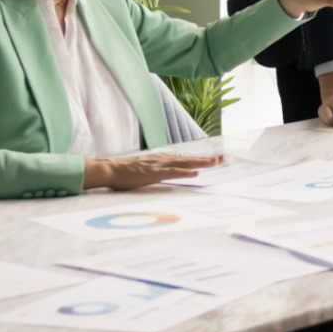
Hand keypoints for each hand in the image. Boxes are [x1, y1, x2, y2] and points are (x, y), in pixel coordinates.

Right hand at [84, 153, 223, 189]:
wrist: (109, 170)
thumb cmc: (124, 172)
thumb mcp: (145, 169)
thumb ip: (159, 169)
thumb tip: (168, 169)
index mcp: (161, 159)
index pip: (184, 158)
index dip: (199, 158)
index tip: (213, 158)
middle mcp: (163, 160)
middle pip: (189, 159)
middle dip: (206, 159)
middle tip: (223, 158)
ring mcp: (159, 166)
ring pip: (185, 163)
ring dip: (201, 162)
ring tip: (216, 162)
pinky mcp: (153, 173)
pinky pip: (172, 173)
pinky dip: (185, 172)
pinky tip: (196, 172)